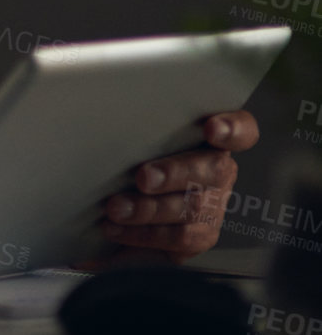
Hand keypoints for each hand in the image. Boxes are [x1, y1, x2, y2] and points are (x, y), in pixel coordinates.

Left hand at [97, 110, 258, 262]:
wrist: (124, 212)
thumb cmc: (129, 163)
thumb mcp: (133, 139)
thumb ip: (131, 126)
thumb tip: (93, 97)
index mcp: (209, 140)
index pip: (241, 130)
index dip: (233, 128)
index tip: (212, 128)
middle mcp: (217, 172)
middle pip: (213, 169)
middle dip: (175, 173)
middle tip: (143, 177)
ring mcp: (213, 206)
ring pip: (193, 207)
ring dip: (150, 209)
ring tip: (117, 208)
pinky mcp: (200, 236)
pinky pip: (178, 237)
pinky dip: (143, 234)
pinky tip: (117, 228)